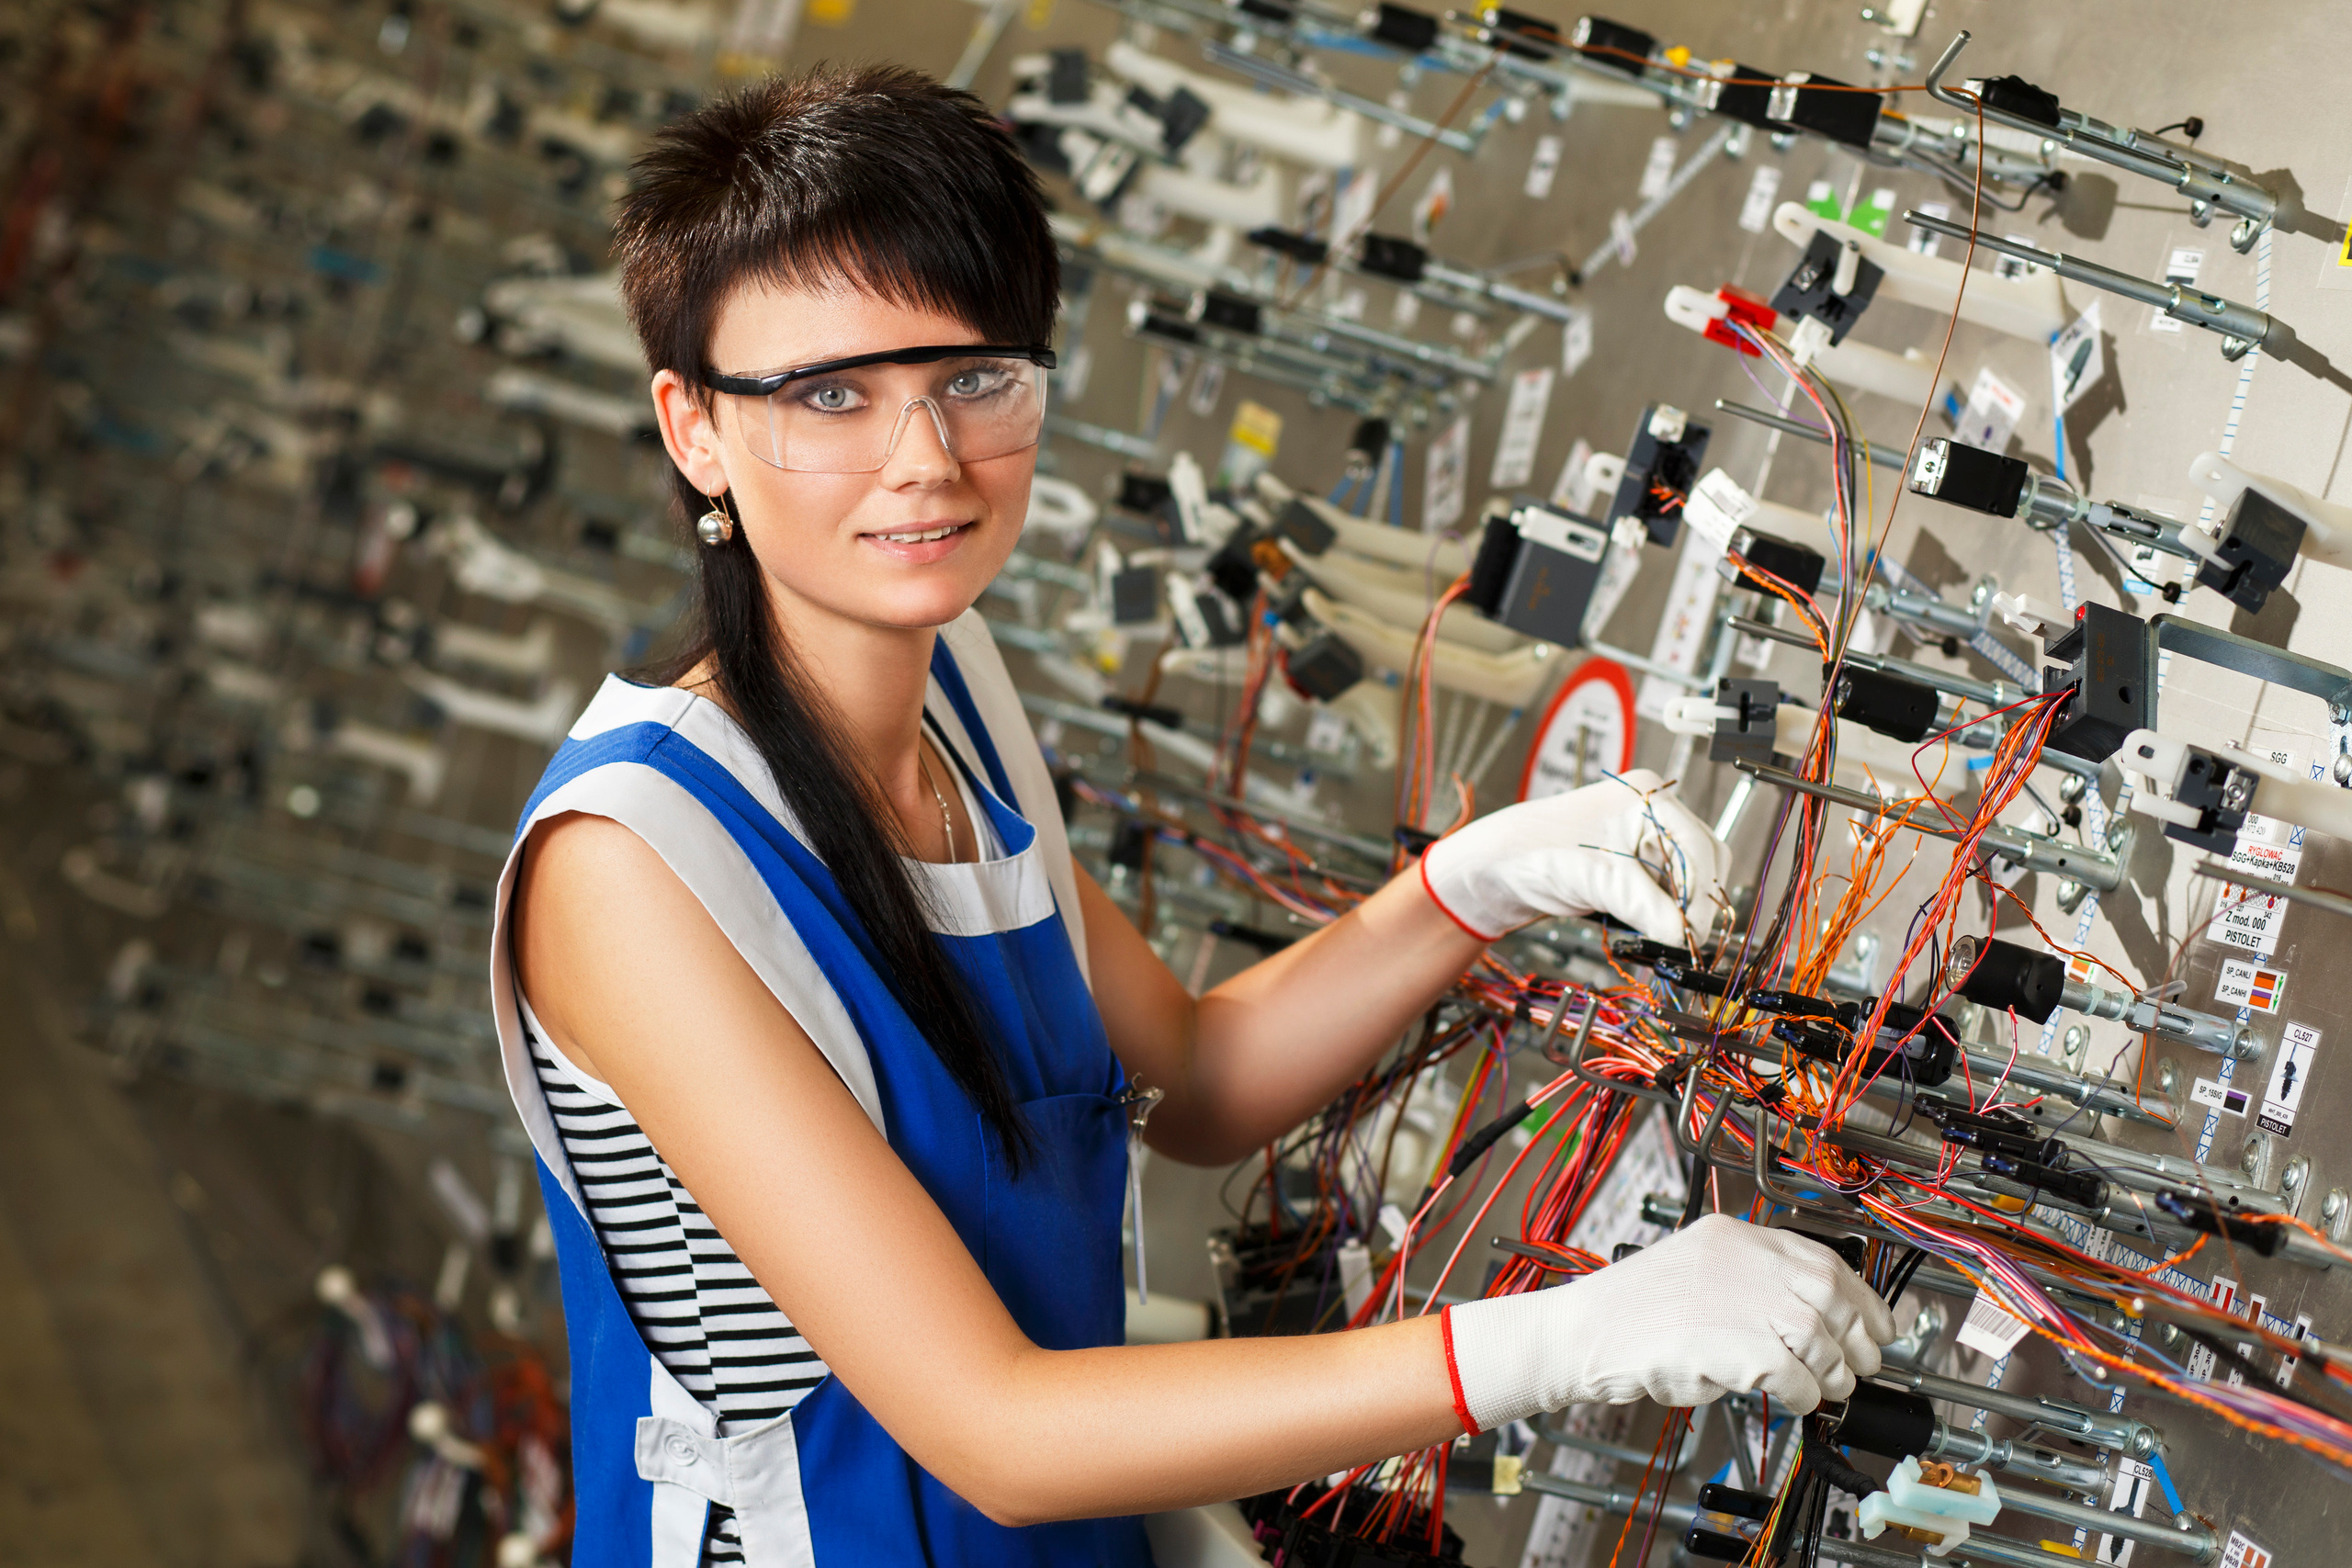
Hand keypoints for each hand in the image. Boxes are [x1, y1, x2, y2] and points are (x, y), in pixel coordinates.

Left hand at [1417, 769, 1724, 944]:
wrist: (1497, 867)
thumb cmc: (1533, 853)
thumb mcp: (1595, 881)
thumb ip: (1645, 906)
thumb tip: (1686, 933)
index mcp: (1647, 796)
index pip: (1700, 847)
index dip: (1702, 893)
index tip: (1695, 933)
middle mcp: (1652, 810)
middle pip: (1703, 861)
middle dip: (1695, 900)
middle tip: (1682, 938)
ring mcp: (1644, 834)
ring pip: (1688, 878)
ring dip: (1679, 907)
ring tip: (1657, 930)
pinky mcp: (1634, 860)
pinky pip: (1667, 887)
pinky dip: (1663, 909)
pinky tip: (1646, 922)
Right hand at [1441, 1215, 1897, 1429]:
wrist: (1581, 1333)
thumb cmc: (1635, 1313)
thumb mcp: (1699, 1273)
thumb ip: (1755, 1284)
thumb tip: (1825, 1315)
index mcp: (1732, 1235)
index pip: (1822, 1258)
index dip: (1862, 1297)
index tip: (1879, 1324)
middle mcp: (1737, 1258)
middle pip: (1830, 1295)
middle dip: (1857, 1338)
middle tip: (1858, 1366)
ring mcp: (1730, 1298)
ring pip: (1817, 1336)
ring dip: (1832, 1372)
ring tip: (1824, 1388)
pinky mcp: (1722, 1343)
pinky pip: (1789, 1372)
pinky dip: (1802, 1392)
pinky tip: (1792, 1398)